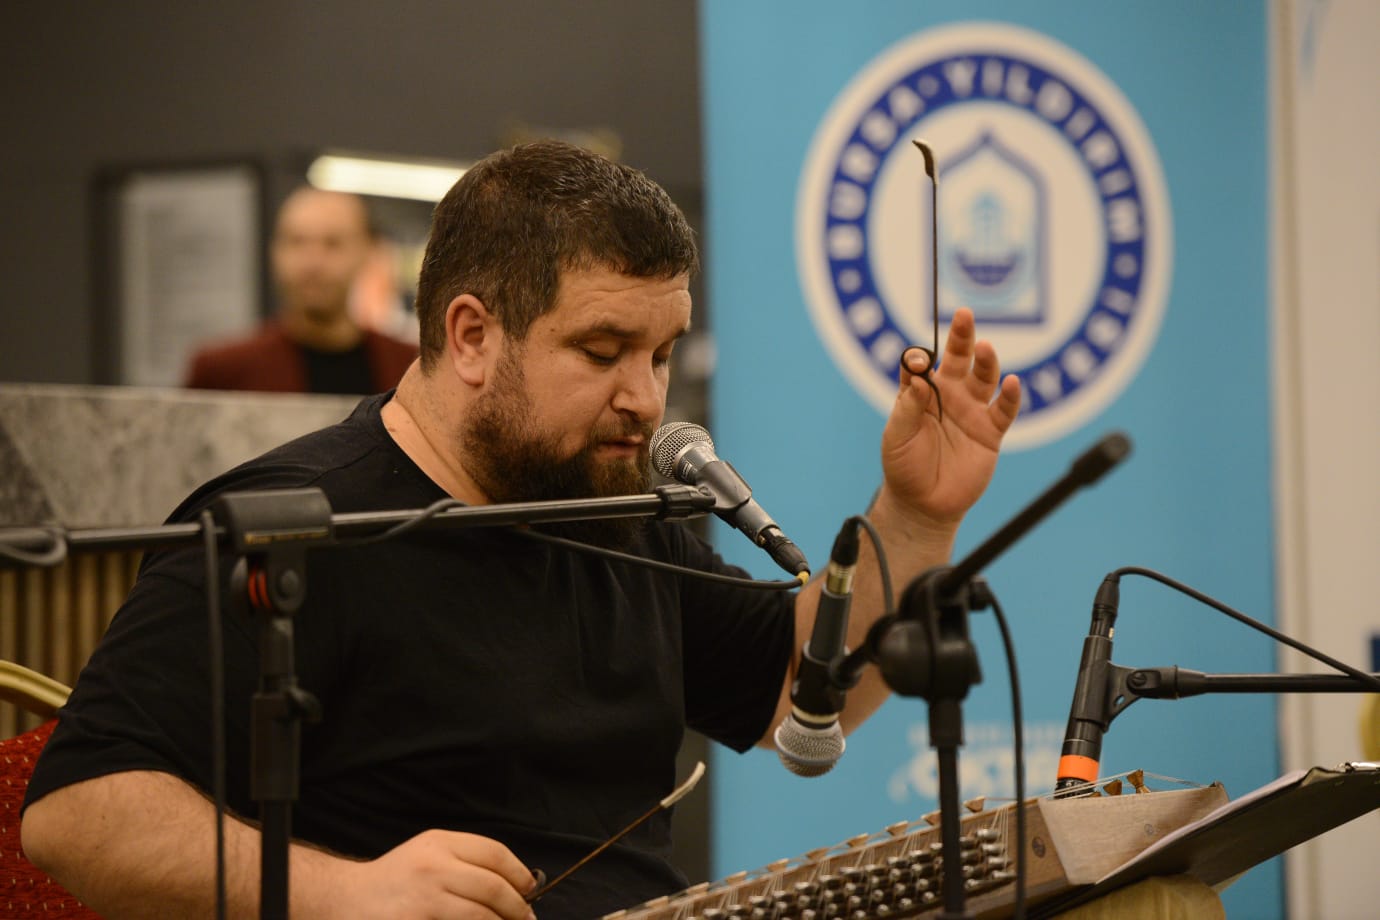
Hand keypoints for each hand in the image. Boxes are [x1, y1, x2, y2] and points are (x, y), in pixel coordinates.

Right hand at [325, 829, 537, 919]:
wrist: (345, 898)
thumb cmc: (395, 878)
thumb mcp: (428, 853)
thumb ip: (466, 861)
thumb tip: (516, 884)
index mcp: (440, 843)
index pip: (495, 854)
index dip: (520, 874)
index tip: (530, 890)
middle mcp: (434, 866)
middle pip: (494, 887)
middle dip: (518, 907)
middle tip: (527, 918)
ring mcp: (425, 898)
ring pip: (481, 914)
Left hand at [878, 307, 1020, 528]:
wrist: (923, 504)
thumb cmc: (903, 465)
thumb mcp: (897, 435)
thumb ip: (908, 407)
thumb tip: (919, 378)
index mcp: (921, 391)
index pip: (921, 364)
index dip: (918, 358)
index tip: (917, 362)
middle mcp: (949, 395)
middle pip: (958, 358)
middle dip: (961, 337)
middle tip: (964, 315)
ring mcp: (972, 411)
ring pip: (984, 377)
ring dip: (986, 361)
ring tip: (986, 348)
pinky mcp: (990, 432)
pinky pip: (1005, 410)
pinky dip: (1011, 396)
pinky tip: (1012, 382)